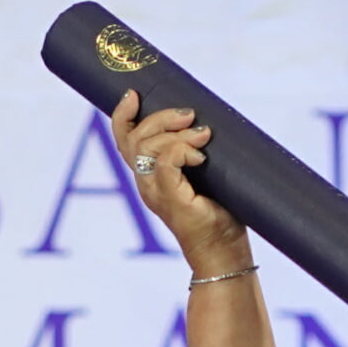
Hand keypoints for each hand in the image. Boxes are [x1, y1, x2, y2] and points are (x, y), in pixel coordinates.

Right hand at [110, 89, 250, 274]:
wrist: (224, 251)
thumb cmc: (221, 213)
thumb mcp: (206, 173)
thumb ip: (198, 151)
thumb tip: (208, 120)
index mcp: (149, 175)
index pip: (124, 140)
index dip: (122, 114)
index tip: (134, 94)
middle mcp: (145, 183)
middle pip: (134, 137)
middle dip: (159, 117)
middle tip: (189, 115)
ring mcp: (155, 193)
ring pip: (146, 147)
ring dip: (174, 133)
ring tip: (202, 135)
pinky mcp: (170, 200)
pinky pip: (165, 164)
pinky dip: (182, 151)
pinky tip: (201, 157)